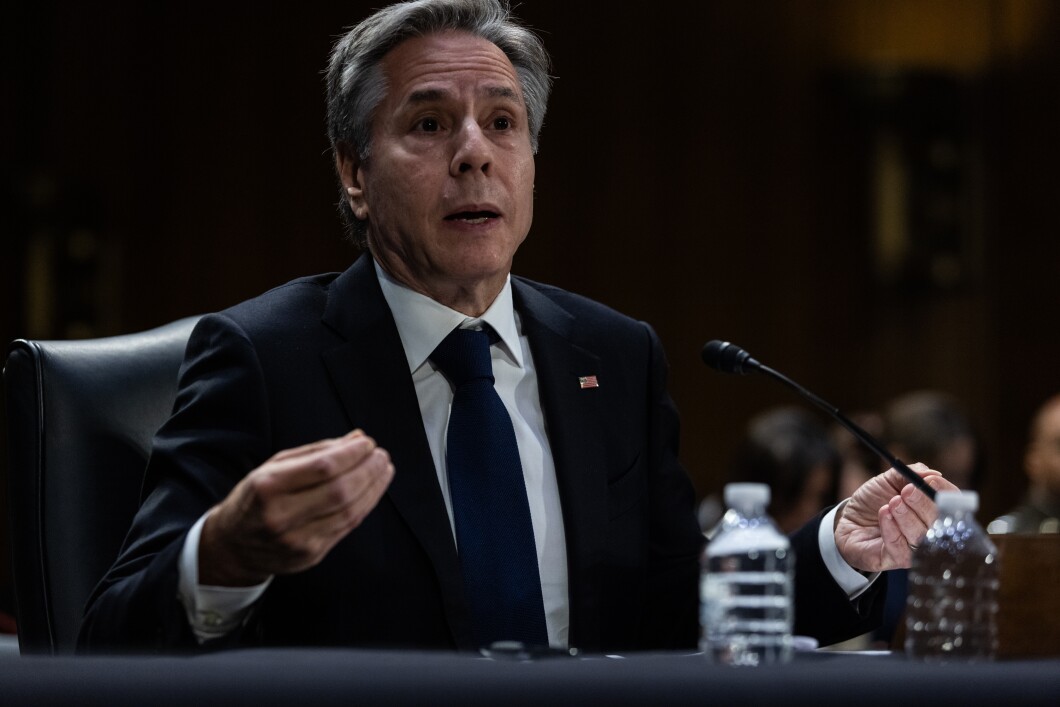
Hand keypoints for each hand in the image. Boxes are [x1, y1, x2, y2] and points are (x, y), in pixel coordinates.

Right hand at [198, 429, 394, 585]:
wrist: (232, 547)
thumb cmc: (256, 498)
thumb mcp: (274, 467)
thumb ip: (316, 451)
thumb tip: (357, 438)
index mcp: (268, 487)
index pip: (322, 467)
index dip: (351, 454)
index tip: (367, 442)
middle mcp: (281, 516)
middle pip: (340, 491)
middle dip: (368, 470)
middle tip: (382, 455)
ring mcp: (297, 540)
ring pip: (349, 512)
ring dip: (373, 488)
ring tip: (383, 470)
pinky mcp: (311, 556)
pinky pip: (347, 527)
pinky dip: (365, 506)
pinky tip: (373, 491)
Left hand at [834, 463, 958, 572]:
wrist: (849, 519)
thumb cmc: (875, 500)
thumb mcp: (889, 480)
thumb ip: (909, 474)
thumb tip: (933, 474)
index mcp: (934, 510)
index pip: (953, 505)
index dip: (945, 493)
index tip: (930, 481)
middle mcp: (930, 532)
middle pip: (940, 523)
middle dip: (923, 504)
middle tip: (907, 491)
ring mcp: (916, 549)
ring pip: (921, 536)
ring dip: (906, 516)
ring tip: (892, 502)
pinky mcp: (898, 560)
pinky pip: (901, 548)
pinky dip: (891, 528)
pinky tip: (883, 514)